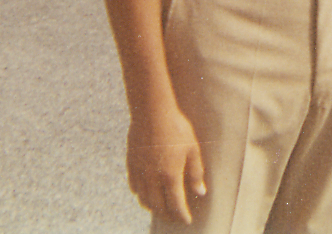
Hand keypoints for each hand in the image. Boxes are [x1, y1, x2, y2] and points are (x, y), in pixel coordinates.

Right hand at [127, 108, 205, 222]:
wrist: (152, 112)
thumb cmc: (176, 128)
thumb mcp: (192, 149)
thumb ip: (195, 172)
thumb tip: (199, 192)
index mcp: (170, 176)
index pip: (176, 205)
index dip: (181, 215)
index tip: (186, 220)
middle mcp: (152, 179)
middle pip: (158, 206)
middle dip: (167, 214)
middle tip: (174, 216)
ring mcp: (140, 172)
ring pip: (144, 199)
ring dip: (153, 206)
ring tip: (160, 207)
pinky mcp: (131, 163)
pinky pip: (134, 186)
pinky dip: (140, 194)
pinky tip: (145, 192)